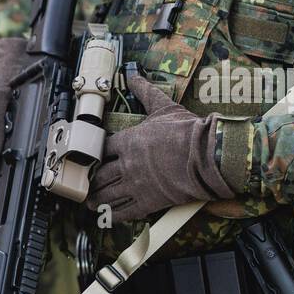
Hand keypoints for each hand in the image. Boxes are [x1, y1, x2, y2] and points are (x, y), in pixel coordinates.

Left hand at [86, 75, 234, 223]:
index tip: (92, 158)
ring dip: (96, 199)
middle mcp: (127, 164)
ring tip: (89, 202)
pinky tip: (105, 216)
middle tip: (86, 184)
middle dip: (91, 181)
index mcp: (129, 141)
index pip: (103, 148)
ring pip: (107, 195)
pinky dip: (111, 214)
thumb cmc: (187, 131)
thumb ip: (146, 92)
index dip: (96, 153)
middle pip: (100, 175)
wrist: (207, 155)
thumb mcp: (164, 106)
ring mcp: (136, 184)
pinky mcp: (147, 202)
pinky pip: (123, 211)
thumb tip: (134, 76)